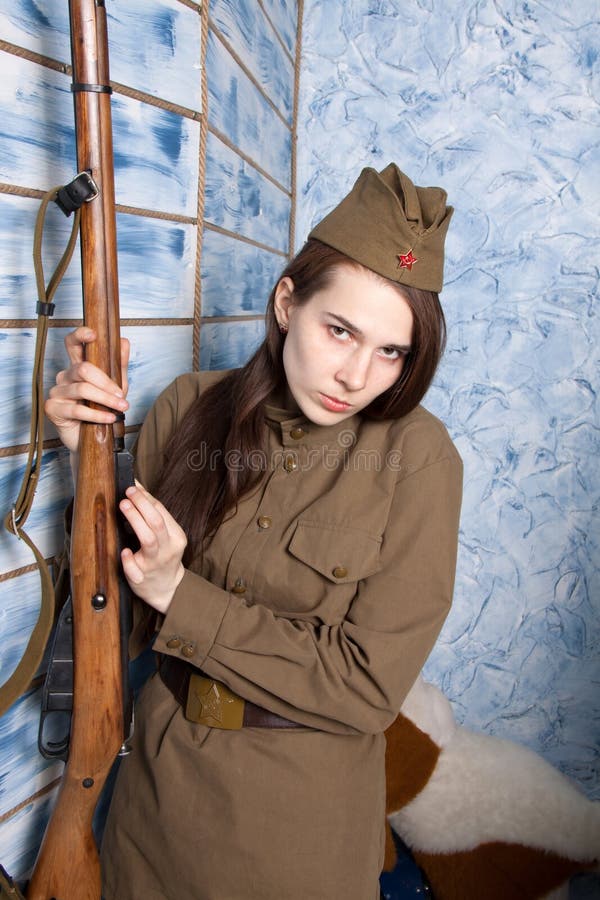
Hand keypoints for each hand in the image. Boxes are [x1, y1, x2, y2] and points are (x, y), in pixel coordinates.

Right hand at [45, 326, 129, 452]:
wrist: (91, 440)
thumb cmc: (101, 409)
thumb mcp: (115, 386)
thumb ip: (119, 365)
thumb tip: (123, 341)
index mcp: (77, 366)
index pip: (73, 344)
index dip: (80, 335)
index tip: (93, 334)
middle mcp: (65, 376)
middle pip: (83, 369)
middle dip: (106, 383)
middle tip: (122, 395)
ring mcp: (57, 391)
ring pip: (82, 389)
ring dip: (106, 400)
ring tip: (121, 408)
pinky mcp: (52, 409)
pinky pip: (77, 409)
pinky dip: (97, 414)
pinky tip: (109, 418)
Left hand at [119, 482, 186, 614]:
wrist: (166, 588)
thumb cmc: (163, 557)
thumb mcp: (167, 536)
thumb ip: (154, 516)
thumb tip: (137, 489)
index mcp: (176, 537)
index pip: (162, 512)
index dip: (146, 497)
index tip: (133, 487)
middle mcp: (168, 549)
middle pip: (156, 523)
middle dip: (141, 505)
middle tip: (127, 493)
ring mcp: (155, 564)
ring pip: (148, 540)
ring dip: (135, 520)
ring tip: (123, 506)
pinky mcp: (141, 578)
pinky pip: (135, 568)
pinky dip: (129, 559)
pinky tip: (124, 551)